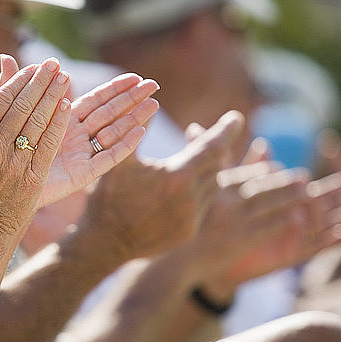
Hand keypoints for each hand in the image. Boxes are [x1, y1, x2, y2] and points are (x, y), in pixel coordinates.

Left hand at [0, 55, 159, 206]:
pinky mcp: (82, 175)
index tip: (134, 77)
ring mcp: (81, 155)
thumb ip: (12, 88)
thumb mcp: (7, 116)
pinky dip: (124, 146)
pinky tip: (140, 132)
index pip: (95, 100)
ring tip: (154, 104)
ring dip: (134, 118)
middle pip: (110, 114)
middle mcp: (76, 137)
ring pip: (113, 133)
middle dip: (131, 99)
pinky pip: (107, 158)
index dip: (115, 88)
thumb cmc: (1, 152)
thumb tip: (5, 56)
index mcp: (63, 120)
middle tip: (154, 85)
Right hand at [0, 57, 70, 238]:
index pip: (0, 101)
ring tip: (63, 78)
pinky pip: (48, 144)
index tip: (33, 68)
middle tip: (53, 64)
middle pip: (22, 106)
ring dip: (52, 97)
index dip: (19, 81)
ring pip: (37, 121)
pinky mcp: (34, 177)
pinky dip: (57, 124)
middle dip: (40, 82)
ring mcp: (15, 162)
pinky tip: (66, 106)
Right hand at [81, 111, 243, 260]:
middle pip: (215, 165)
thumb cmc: (108, 197)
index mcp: (177, 176)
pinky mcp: (188, 232)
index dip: (225, 130)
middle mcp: (191, 199)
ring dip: (208, 170)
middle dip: (214, 149)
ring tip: (197, 159)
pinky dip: (200, 191)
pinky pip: (204, 206)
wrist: (104, 242)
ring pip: (212, 186)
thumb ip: (136, 128)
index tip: (236, 116)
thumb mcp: (119, 159)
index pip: (213, 147)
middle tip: (212, 135)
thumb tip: (149, 98)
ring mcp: (192, 219)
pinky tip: (186, 186)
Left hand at [199, 164, 340, 296]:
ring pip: (325, 225)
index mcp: (286, 202)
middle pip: (328, 204)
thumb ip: (248, 165)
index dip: (337, 181)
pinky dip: (327, 240)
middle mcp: (295, 218)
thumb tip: (260, 142)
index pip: (317, 188)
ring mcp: (294, 236)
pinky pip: (312, 247)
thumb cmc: (223, 217)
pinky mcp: (288, 252)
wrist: (211, 247)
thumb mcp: (235, 187)